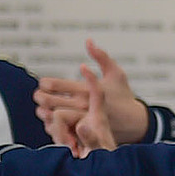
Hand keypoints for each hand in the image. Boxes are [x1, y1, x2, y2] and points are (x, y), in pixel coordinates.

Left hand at [34, 40, 150, 144]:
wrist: (134, 123)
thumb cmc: (123, 96)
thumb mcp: (116, 73)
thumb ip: (102, 57)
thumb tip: (88, 41)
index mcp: (86, 89)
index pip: (53, 85)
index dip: (44, 83)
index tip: (45, 84)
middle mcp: (81, 105)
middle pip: (47, 100)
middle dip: (40, 96)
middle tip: (40, 95)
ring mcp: (80, 120)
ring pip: (49, 116)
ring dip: (43, 111)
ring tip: (44, 107)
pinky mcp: (81, 134)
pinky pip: (58, 130)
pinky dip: (51, 124)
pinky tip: (54, 119)